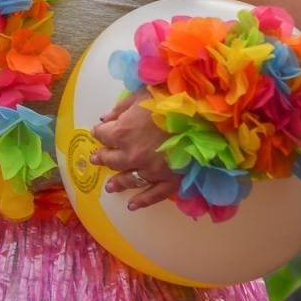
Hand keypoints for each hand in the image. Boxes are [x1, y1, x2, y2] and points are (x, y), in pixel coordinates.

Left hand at [89, 90, 176, 210]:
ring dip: (117, 182)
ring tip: (110, 187)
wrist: (204, 110)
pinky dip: (142, 201)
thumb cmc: (170, 96)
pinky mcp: (170, 179)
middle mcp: (132, 154)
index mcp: (121, 132)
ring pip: (128, 179)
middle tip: (97, 159)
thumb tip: (105, 119)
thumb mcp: (139, 95)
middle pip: (111, 159)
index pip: (102, 135)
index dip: (101, 131)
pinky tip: (132, 205)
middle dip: (103, 157)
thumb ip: (120, 109)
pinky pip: (154, 194)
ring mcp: (151, 169)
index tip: (100, 130)